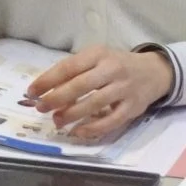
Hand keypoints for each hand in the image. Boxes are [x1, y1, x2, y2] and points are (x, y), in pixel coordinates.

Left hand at [28, 46, 174, 142]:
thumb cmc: (116, 65)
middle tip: (41, 108)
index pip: (69, 67)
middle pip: (80, 85)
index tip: (32, 92)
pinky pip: (111, 121)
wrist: (153, 72)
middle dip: (56, 98)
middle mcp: (112, 69)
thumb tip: (45, 89)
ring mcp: (124, 89)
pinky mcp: (133, 107)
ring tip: (57, 121)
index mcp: (99, 54)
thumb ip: (75, 71)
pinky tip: (78, 131)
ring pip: (94, 104)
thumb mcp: (97, 58)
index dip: (48, 80)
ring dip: (72, 114)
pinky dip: (92, 128)